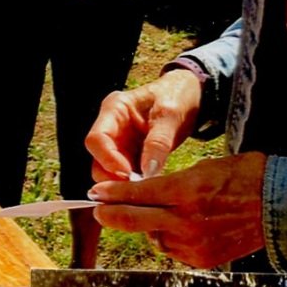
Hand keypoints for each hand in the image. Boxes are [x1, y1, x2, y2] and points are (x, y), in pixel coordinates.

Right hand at [85, 68, 202, 182]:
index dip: (107, 159)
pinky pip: (125, 177)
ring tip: (146, 190)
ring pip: (109, 173)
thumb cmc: (177, 96)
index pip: (96, 139)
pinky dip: (134, 187)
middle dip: (114, 178)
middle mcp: (112, 128)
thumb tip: (148, 172)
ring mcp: (120, 144)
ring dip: (124, 185)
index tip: (127, 175)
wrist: (189, 96)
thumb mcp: (171, 115)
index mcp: (115, 109)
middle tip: (138, 188)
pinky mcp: (131, 157)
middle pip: (98, 160)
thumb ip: (158, 142)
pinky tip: (149, 191)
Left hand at [89, 152, 266, 267]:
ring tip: (153, 212)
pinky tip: (176, 226)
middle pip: (136, 220)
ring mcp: (193, 244)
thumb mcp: (205, 167)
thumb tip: (148, 194)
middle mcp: (186, 221)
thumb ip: (173, 184)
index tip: (96, 192)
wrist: (278, 205)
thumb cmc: (244, 176)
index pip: (138, 193)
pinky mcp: (202, 260)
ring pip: (154, 237)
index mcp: (186, 191)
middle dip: (112, 214)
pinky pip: (173, 250)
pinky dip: (169, 238)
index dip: (112, 194)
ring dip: (148, 226)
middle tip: (97, 209)